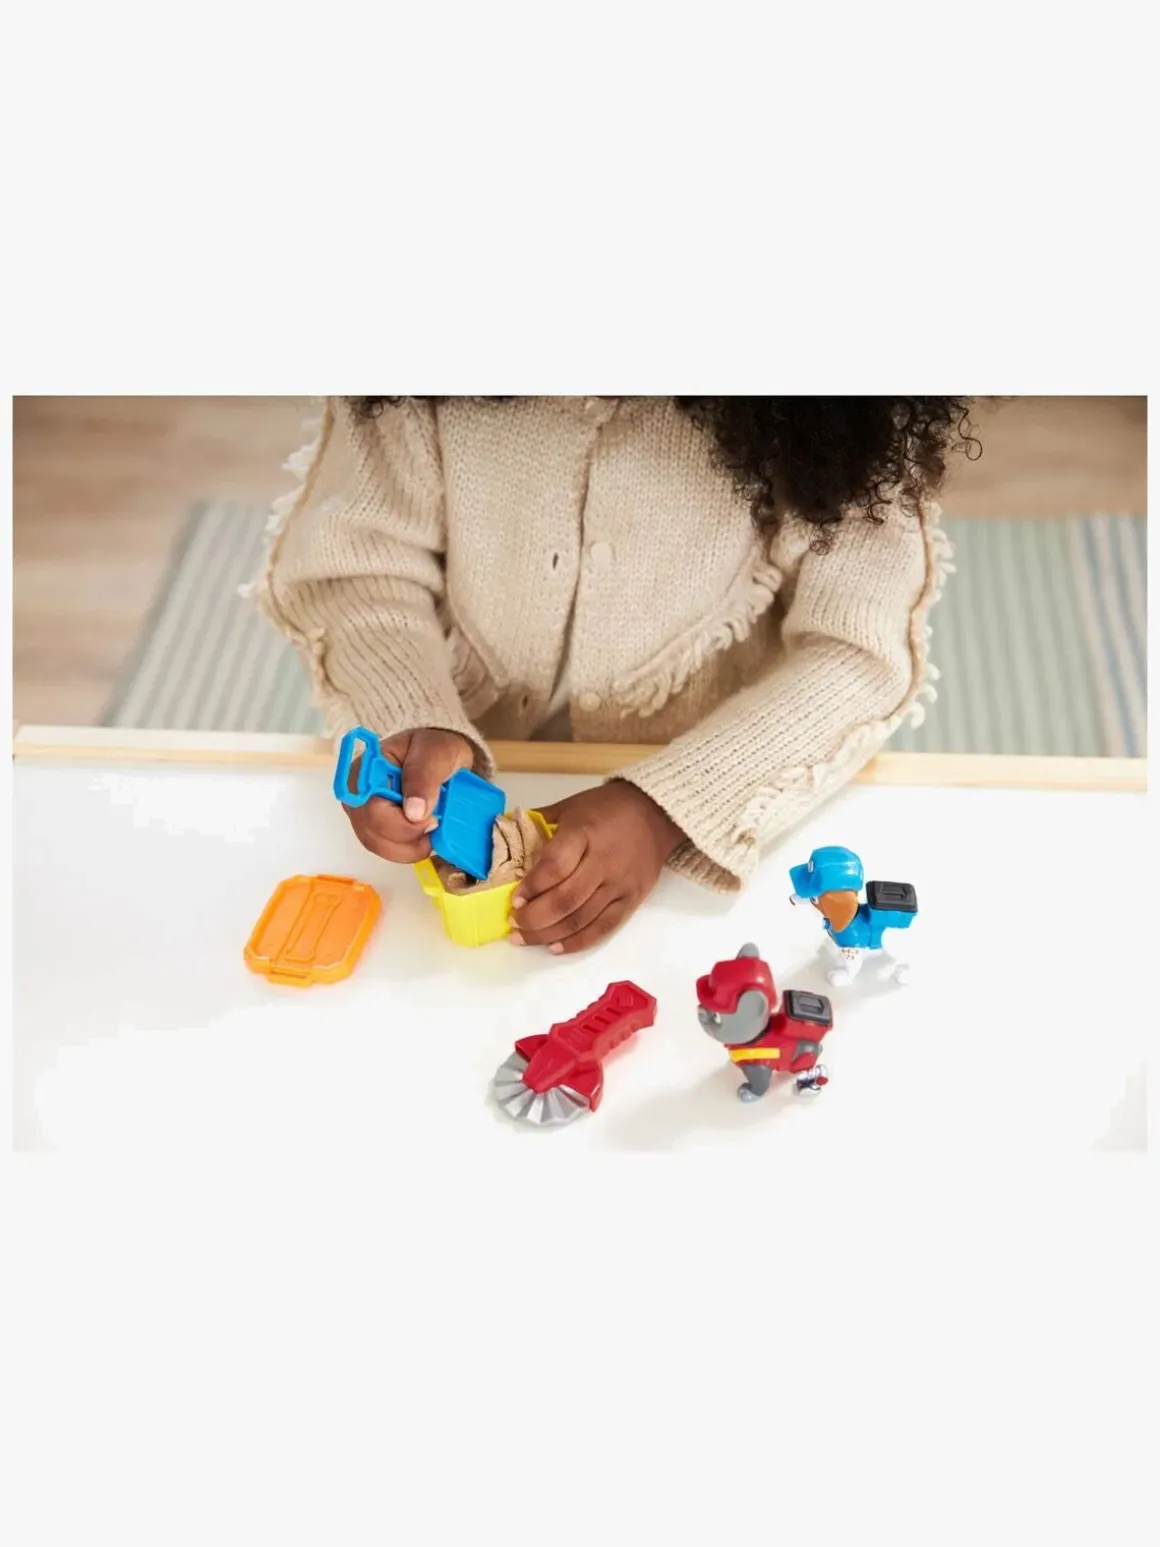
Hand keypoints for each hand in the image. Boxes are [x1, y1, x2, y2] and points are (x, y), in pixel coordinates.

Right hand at [344, 728, 474, 863]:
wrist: (443, 760)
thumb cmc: (434, 751)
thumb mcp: (435, 753)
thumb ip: (423, 777)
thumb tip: (413, 812)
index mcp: (364, 770)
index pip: (369, 806)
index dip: (399, 822)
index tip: (431, 818)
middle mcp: (357, 796)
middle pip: (371, 831)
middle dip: (409, 836)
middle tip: (436, 822)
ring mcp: (365, 815)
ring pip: (380, 846)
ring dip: (411, 847)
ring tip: (433, 829)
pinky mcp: (377, 830)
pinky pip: (389, 850)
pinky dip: (411, 850)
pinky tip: (426, 837)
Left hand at [510, 781, 682, 954]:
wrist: (656, 813)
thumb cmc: (606, 809)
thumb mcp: (569, 807)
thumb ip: (538, 823)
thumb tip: (502, 836)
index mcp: (585, 833)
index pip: (555, 866)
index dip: (532, 886)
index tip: (514, 898)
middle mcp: (604, 862)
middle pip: (565, 900)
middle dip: (534, 917)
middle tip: (514, 922)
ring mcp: (620, 884)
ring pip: (581, 919)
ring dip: (548, 934)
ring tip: (524, 937)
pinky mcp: (632, 900)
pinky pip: (603, 928)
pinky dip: (577, 942)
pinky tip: (555, 947)